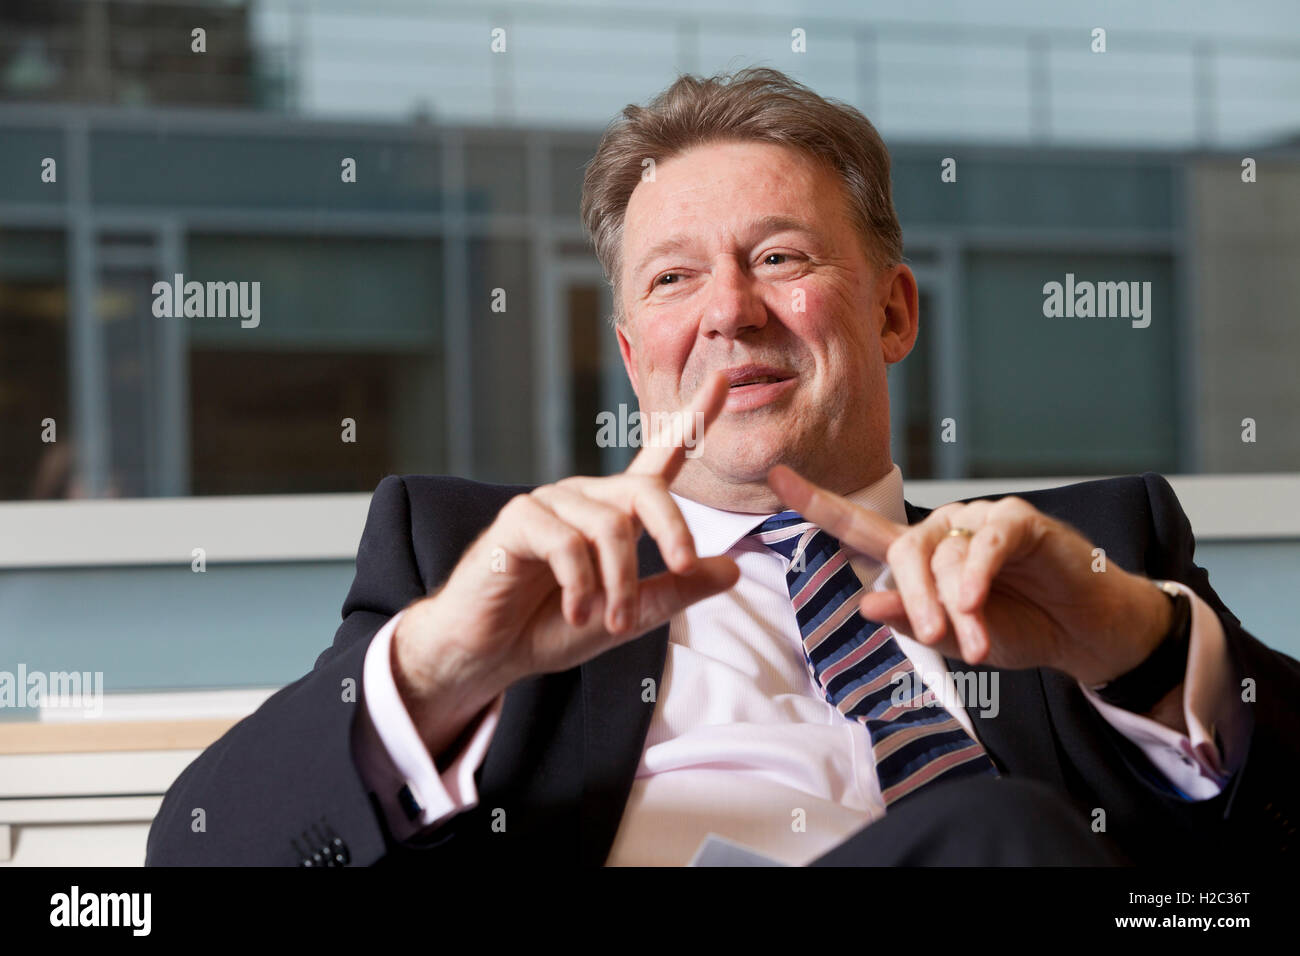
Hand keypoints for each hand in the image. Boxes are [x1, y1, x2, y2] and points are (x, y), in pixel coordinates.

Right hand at [394, 372, 739, 755]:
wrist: (491, 653)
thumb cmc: (553, 627)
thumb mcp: (629, 616)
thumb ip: (676, 592)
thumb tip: (732, 568)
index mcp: (615, 512)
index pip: (661, 456)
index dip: (694, 418)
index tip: (725, 379)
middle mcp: (586, 498)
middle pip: (646, 490)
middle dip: (674, 529)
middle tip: (683, 569)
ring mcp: (550, 503)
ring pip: (610, 527)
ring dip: (620, 583)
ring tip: (611, 622)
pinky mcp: (518, 519)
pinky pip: (567, 543)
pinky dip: (581, 586)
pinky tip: (576, 612)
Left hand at [766, 466, 1171, 686]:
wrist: (1082, 631)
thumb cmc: (1017, 628)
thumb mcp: (958, 639)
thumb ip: (915, 624)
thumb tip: (865, 605)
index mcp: (917, 555)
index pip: (856, 525)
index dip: (814, 503)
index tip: (773, 477)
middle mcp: (940, 529)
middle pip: (901, 551)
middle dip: (912, 599)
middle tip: (932, 637)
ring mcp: (978, 520)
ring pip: (943, 552)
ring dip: (956, 603)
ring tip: (977, 642)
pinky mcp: (1019, 522)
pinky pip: (988, 542)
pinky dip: (979, 574)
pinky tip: (979, 600)